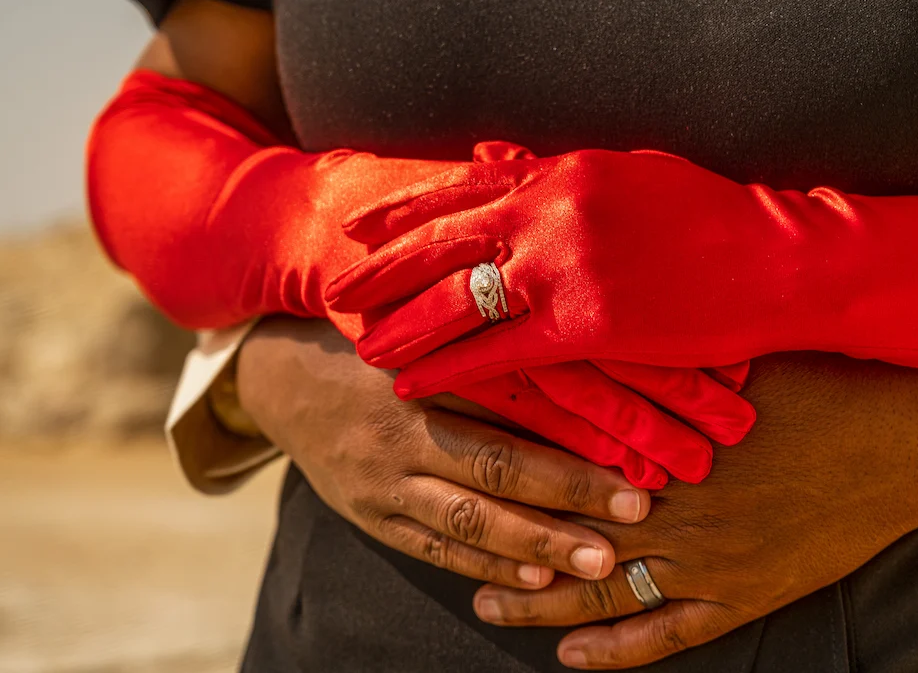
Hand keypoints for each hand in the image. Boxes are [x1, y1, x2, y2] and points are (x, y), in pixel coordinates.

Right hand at [237, 316, 654, 587]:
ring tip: (598, 561)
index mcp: (420, 376)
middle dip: (569, 493)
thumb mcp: (416, 337)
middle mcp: (401, 432)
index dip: (567, 426)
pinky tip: (534, 581)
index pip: (506, 405)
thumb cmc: (369, 351)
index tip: (630, 447)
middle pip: (495, 467)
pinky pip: (433, 548)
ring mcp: (382, 482)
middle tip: (636, 512)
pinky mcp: (371, 517)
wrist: (281, 385)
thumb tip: (574, 364)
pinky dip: (484, 565)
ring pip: (468, 519)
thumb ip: (481, 352)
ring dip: (536, 543)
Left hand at [327, 148, 820, 397]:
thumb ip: (551, 168)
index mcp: (560, 173)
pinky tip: (413, 382)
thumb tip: (491, 155)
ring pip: (459, 300)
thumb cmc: (710, 216)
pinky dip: (449, 369)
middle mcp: (551, 214)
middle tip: (337, 292)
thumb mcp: (625, 173)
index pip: (460, 190)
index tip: (360, 229)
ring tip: (363, 345)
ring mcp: (566, 269)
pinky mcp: (588, 325)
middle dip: (384, 270)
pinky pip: (499, 352)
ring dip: (405, 325)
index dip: (403, 212)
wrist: (777, 260)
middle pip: (443, 244)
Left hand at [469, 353, 917, 668]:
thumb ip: (656, 357)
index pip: (561, 466)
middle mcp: (674, 508)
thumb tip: (591, 331)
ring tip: (488, 604)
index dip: (505, 473)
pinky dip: (619, 649)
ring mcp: (709, 560)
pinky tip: (575, 656)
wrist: (910, 433)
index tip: (457, 472)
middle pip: (565, 533)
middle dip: (504, 543)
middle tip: (450, 550)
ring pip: (604, 591)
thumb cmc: (823, 379)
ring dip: (542, 602)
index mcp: (663, 445)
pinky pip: (671, 633)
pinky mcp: (748, 594)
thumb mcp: (731, 351)